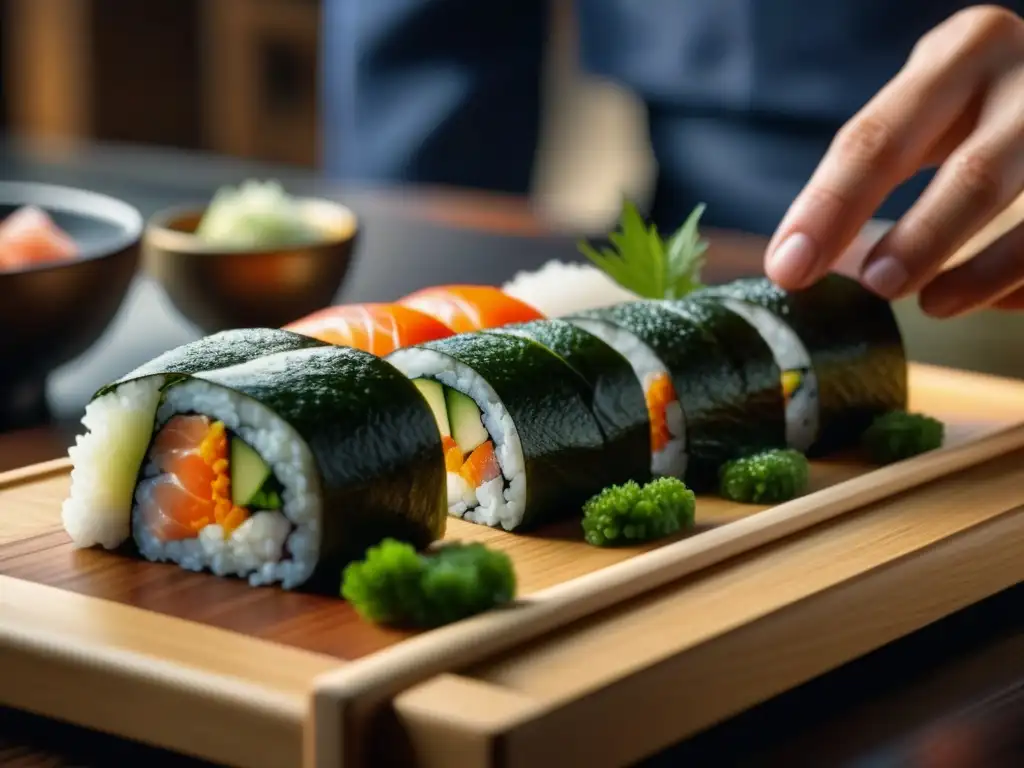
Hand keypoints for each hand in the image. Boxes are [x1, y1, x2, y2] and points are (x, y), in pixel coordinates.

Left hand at [764, 5, 1023, 316]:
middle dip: (923, 240)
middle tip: (876, 285)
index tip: (789, 266)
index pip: (877, 139)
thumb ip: (872, 166)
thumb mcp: (926, 106)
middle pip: (976, 175)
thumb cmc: (975, 105)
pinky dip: (1023, 282)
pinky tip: (996, 299)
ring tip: (933, 305)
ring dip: (982, 271)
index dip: (830, 208)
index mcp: (964, 52)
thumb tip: (798, 258)